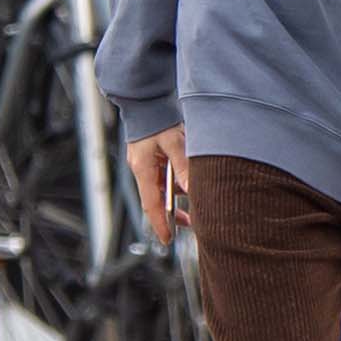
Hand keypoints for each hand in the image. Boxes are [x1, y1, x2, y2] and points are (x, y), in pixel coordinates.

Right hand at [126, 129, 190, 245]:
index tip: (167, 240)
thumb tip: (192, 189)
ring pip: (163, 189)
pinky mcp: (153, 158)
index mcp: (143, 169)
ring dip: (178, 198)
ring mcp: (147, 164)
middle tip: (192, 225)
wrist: (147, 101)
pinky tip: (192, 185)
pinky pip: (165, 177)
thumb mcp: (174, 141)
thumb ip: (183, 166)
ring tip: (197, 207)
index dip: (160, 223)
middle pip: (156, 200)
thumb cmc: (159, 119)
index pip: (151, 204)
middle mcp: (142, 170)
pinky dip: (178, 184)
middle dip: (172, 215)